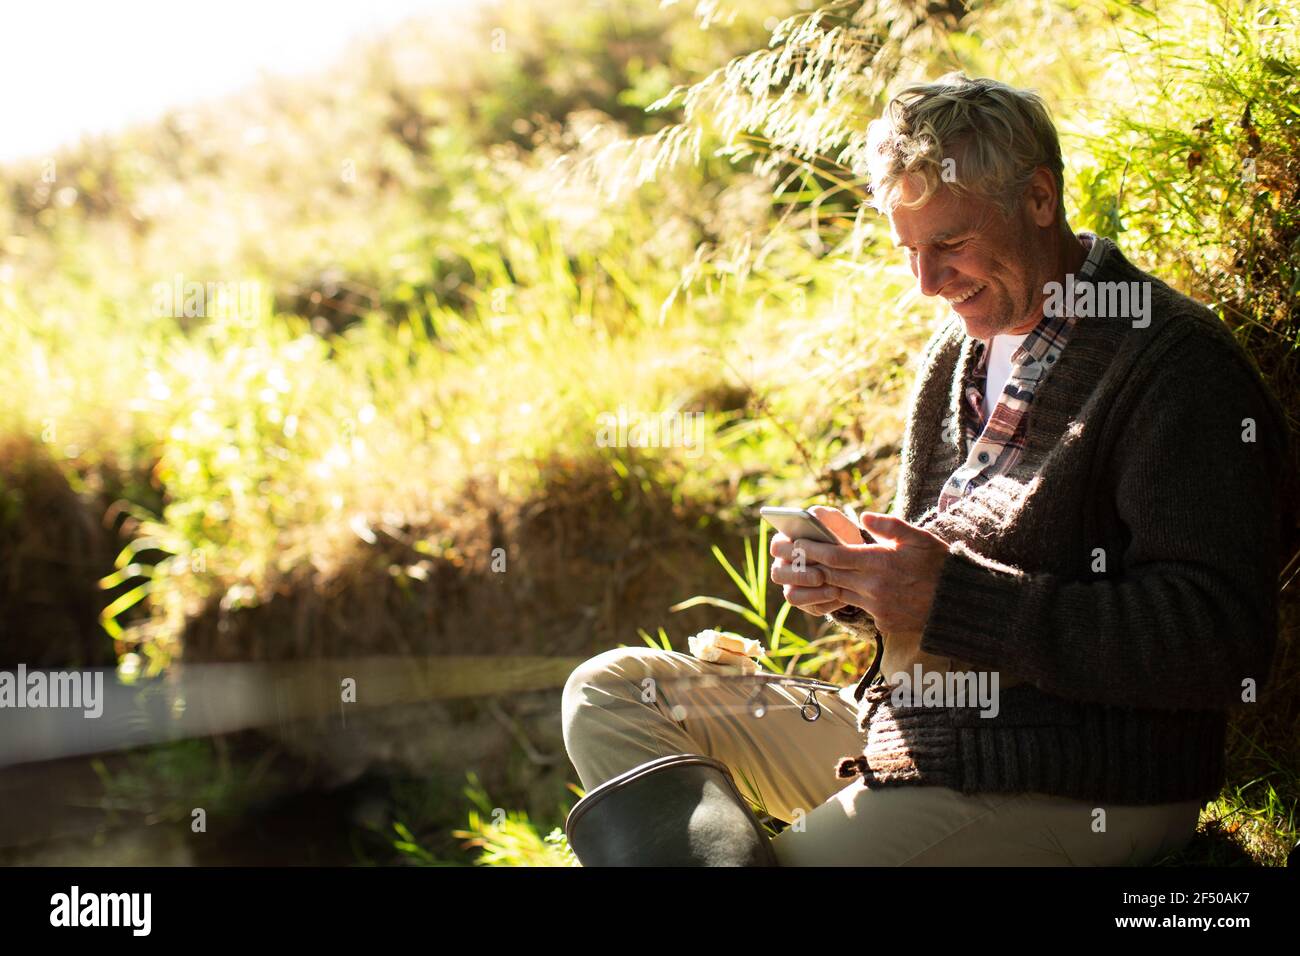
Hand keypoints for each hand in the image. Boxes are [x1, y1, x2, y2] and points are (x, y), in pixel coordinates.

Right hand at [768, 506, 864, 616]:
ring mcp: (792, 586)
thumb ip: (826, 516)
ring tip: (833, 588)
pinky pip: (808, 607)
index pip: (776, 546)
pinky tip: (839, 596)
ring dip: (811, 592)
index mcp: (786, 543)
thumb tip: (813, 515)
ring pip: (790, 594)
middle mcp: (784, 566)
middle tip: (820, 575)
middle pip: (778, 573)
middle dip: (799, 575)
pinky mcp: (805, 603)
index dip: (787, 550)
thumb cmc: (842, 538)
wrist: (858, 562)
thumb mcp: (838, 524)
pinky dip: (824, 602)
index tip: (804, 549)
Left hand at [771, 507, 951, 641]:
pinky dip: (852, 600)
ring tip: (805, 577)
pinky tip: (846, 592)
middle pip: (830, 576)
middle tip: (788, 560)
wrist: (959, 604)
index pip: (835, 556)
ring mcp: (878, 607)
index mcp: (880, 562)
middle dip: (808, 567)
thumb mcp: (919, 537)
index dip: (812, 550)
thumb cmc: (939, 565)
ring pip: (841, 594)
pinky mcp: (883, 623)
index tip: (795, 544)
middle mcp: (874, 587)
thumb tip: (864, 515)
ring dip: (824, 585)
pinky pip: (860, 610)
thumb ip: (890, 525)